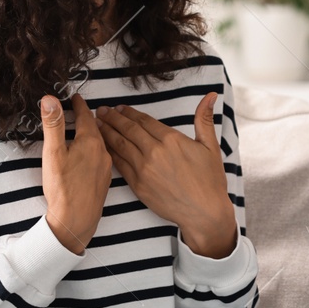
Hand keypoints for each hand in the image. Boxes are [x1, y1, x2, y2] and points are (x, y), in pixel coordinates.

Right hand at [40, 93, 112, 255]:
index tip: (75, 97)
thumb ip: (53, 125)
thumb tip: (50, 99)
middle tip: (80, 108)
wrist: (76, 220)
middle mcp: (103, 152)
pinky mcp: (104, 180)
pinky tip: (89, 154)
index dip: (78, 105)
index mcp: (91, 142)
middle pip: (96, 128)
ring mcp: (105, 167)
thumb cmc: (63, 187)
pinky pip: (101, 156)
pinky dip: (94, 148)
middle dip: (87, 117)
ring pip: (100, 143)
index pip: (86, 116)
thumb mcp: (53, 153)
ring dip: (93, 133)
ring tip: (85, 128)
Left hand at [96, 93, 237, 258]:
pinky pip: (119, 164)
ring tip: (97, 123)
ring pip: (120, 145)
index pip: (144, 120)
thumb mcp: (211, 147)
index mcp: (171, 140)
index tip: (119, 107)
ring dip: (107, 132)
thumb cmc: (210, 181)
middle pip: (128, 129)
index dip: (129, 112)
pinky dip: (110, 153)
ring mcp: (144, 169)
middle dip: (112, 118)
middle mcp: (154, 152)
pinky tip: (103, 147)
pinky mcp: (138, 185)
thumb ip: (204, 119)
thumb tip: (210, 95)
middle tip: (101, 110)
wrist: (204, 212)